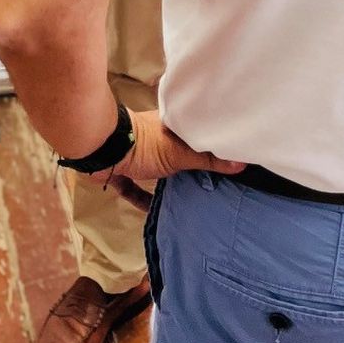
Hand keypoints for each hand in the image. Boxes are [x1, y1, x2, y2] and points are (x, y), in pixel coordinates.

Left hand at [95, 109, 244, 209]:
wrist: (101, 149)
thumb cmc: (144, 145)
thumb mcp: (179, 153)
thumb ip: (207, 159)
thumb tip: (241, 163)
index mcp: (171, 129)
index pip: (195, 136)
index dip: (208, 147)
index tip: (227, 163)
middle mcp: (155, 140)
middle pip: (177, 157)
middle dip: (189, 170)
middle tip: (210, 189)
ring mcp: (137, 156)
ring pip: (156, 174)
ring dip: (166, 186)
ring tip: (186, 203)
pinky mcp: (122, 172)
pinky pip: (134, 189)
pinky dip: (142, 199)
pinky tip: (154, 213)